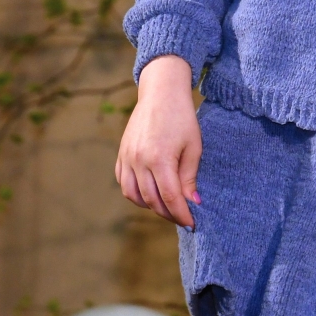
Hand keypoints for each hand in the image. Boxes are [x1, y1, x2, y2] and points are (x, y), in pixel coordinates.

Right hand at [115, 55, 200, 227]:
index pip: (170, 197)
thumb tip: (193, 202)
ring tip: (167, 206)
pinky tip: (149, 193)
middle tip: (182, 217)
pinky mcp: (121, 153)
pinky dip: (135, 193)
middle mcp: (139, 160)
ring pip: (133, 195)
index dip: (181, 214)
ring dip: (150, 206)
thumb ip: (190, 177)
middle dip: (168, 213)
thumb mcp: (194, 147)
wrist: (161, 92)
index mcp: (159, 158)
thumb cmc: (182, 117)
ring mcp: (127, 157)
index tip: (192, 223)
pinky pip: (123, 182)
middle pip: (151, 200)